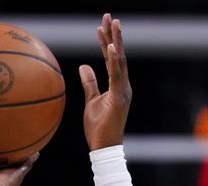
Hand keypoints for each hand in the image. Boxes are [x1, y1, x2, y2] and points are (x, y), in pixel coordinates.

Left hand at [79, 13, 131, 151]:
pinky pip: (117, 76)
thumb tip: (83, 66)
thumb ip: (89, 83)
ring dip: (116, 41)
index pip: (111, 59)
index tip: (102, 25)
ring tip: (113, 23)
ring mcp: (123, 91)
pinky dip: (114, 61)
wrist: (104, 147)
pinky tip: (111, 47)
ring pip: (120, 62)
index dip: (107, 41)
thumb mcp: (91, 101)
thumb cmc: (98, 128)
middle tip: (109, 16)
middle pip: (118, 55)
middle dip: (114, 35)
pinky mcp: (120, 98)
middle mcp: (123, 85)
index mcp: (118, 85)